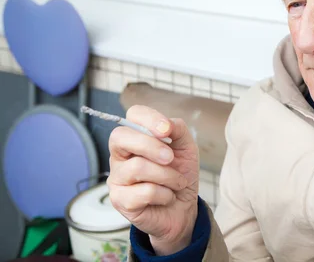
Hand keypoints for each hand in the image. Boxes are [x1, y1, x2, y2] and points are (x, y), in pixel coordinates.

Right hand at [108, 105, 198, 254]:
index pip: (133, 115)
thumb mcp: (186, 148)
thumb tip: (165, 125)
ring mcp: (117, 177)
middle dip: (152, 146)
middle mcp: (121, 155)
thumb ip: (178, 129)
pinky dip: (164, 194)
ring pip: (137, 167)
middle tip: (171, 159)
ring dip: (167, 176)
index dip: (150, 119)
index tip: (167, 131)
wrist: (183, 208)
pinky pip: (144, 192)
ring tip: (177, 183)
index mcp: (136, 137)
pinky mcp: (120, 200)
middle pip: (120, 137)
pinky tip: (166, 197)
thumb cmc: (180, 174)